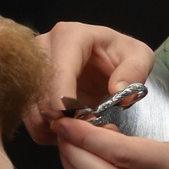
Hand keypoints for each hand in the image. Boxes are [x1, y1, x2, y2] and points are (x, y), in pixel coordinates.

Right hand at [26, 20, 153, 145]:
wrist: (106, 60)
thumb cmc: (120, 55)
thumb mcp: (139, 57)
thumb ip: (134, 70)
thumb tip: (118, 89)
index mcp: (69, 36)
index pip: (57, 71)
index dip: (62, 99)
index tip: (74, 119)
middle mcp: (42, 48)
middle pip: (38, 91)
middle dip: (59, 118)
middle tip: (86, 129)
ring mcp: (31, 68)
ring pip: (31, 108)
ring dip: (53, 128)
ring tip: (81, 131)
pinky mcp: (28, 88)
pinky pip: (30, 119)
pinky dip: (48, 132)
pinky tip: (70, 130)